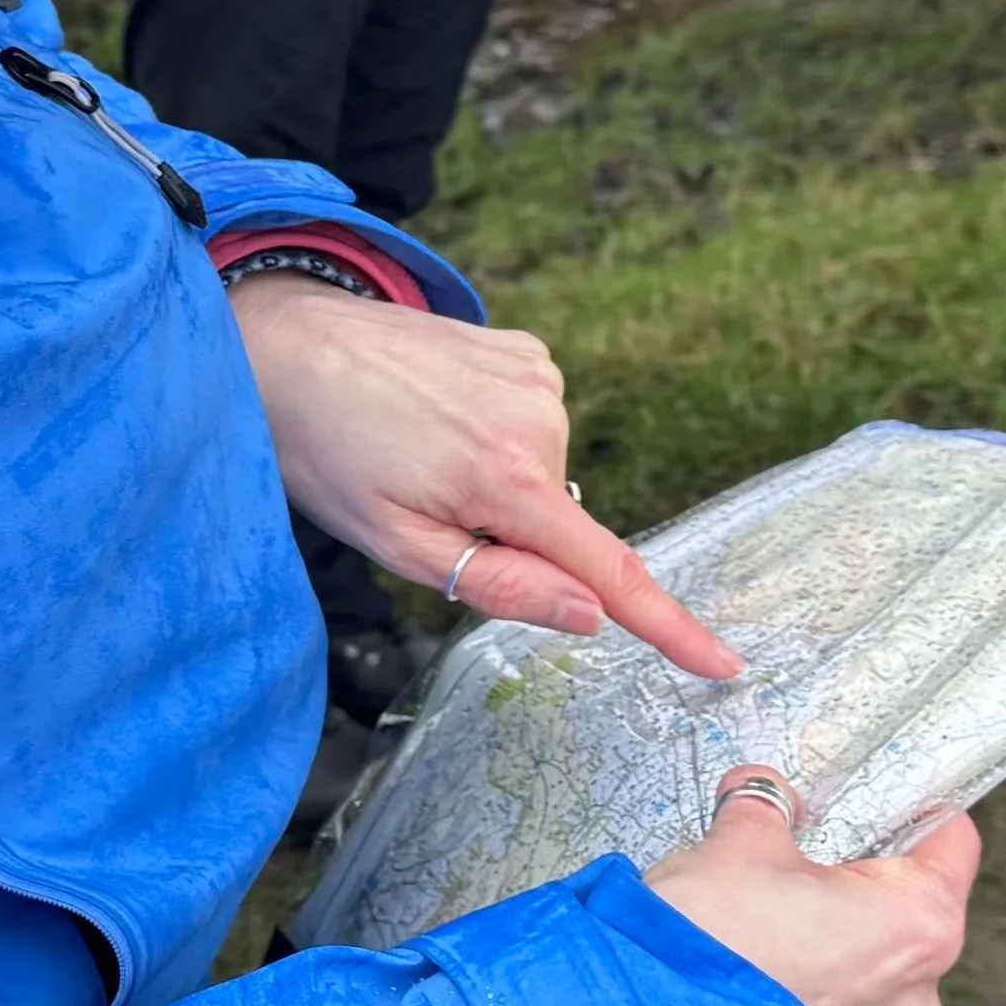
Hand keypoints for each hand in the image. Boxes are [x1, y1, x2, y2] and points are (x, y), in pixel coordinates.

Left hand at [227, 283, 739, 682]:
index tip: (721, 662)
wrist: (284, 343)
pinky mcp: (528, 349)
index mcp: (505, 479)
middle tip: (422, 502)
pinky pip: (533, 423)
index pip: (609, 572)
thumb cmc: (325, 453)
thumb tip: (591, 616)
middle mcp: (540, 418)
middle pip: (560, 523)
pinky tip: (438, 413)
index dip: (668, 626)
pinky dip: (497, 436)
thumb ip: (500, 585)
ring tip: (418, 447)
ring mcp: (539, 374)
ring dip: (497, 481)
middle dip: (509, 535)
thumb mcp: (396, 544)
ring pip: (544, 474)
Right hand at [644, 787, 981, 1005]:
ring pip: (879, 979)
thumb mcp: (738, 845)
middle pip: (911, 917)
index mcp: (920, 922)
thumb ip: (765, 807)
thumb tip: (763, 792)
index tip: (872, 812)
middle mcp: (921, 997)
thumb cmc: (706, 943)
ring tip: (768, 945)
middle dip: (859, 893)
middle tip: (794, 877)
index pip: (951, 845)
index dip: (908, 818)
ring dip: (837, 956)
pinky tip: (764, 995)